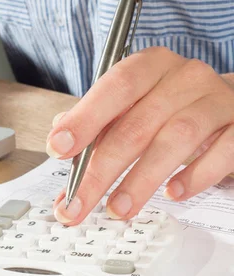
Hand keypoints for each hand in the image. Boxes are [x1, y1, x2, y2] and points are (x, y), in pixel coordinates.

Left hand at [46, 47, 233, 223]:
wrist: (228, 107)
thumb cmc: (169, 108)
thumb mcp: (132, 108)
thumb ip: (97, 125)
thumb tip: (60, 144)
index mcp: (150, 67)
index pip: (115, 87)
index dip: (85, 119)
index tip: (58, 149)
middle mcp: (184, 78)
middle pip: (137, 125)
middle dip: (101, 171)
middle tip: (78, 203)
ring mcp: (216, 101)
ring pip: (175, 139)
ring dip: (141, 180)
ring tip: (117, 209)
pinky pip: (222, 152)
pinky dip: (194, 176)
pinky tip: (173, 194)